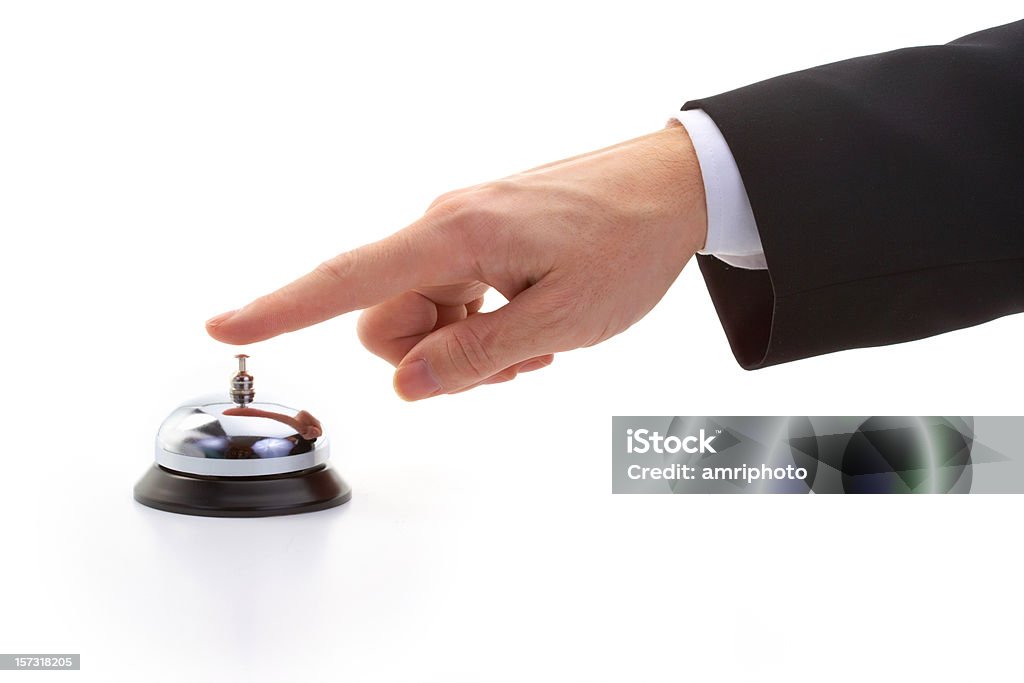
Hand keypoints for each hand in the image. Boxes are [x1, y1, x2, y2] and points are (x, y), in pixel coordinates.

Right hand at [206, 123, 706, 399]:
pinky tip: (531, 325)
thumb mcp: (560, 318)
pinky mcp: (484, 240)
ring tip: (533, 340)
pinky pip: (453, 298)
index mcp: (455, 237)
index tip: (225, 327)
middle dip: (428, 357)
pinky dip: (480, 326)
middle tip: (506, 358)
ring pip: (421, 314)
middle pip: (384, 317)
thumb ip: (477, 355)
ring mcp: (465, 233)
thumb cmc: (626, 243)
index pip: (347, 280)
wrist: (673, 188)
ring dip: (463, 346)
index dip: (280, 308)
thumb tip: (406, 382)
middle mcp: (446, 228)